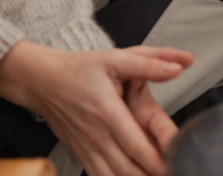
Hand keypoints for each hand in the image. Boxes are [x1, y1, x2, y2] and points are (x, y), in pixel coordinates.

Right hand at [0, 40, 192, 175]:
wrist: (42, 81)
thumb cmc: (81, 69)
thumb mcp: (115, 58)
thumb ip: (150, 63)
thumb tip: (180, 66)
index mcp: (108, 112)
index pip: (136, 145)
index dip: (158, 160)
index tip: (178, 163)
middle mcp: (97, 136)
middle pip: (127, 169)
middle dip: (152, 175)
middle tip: (178, 173)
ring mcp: (87, 149)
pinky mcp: (81, 155)